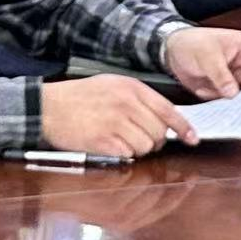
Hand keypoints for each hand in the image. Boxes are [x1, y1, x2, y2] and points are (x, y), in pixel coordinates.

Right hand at [41, 75, 195, 157]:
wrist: (48, 107)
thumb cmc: (79, 97)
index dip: (184, 127)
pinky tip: (110, 146)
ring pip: (146, 146)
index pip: (168, 110)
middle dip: (154, 141)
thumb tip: (163, 120)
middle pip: (159, 133)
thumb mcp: (112, 85)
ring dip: (137, 149)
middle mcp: (127, 104)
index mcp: (132, 88)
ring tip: (119, 140)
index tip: (192, 138)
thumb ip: (139, 99)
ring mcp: (116, 123)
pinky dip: (123, 154)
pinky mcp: (105, 141)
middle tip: (138, 139)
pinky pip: (128, 154)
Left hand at [163, 26, 240, 100]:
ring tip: (220, 98)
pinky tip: (205, 91)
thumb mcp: (207, 55)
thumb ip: (221, 75)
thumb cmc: (192, 42)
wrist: (172, 50)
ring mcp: (234, 78)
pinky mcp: (223, 89)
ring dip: (234, 100)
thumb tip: (233, 92)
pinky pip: (228, 101)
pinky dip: (218, 100)